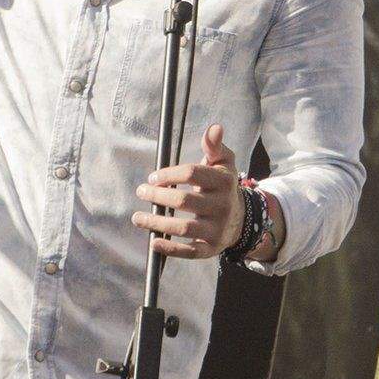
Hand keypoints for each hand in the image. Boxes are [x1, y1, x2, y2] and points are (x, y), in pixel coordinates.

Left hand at [133, 122, 241, 259]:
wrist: (241, 219)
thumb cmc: (223, 186)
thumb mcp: (223, 163)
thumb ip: (214, 145)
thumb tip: (215, 127)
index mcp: (224, 182)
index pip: (192, 174)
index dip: (168, 174)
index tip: (153, 177)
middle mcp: (222, 206)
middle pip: (183, 201)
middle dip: (158, 197)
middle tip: (141, 192)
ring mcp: (216, 229)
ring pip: (182, 228)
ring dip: (156, 223)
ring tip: (137, 218)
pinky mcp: (210, 248)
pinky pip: (189, 251)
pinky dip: (170, 249)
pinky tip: (153, 243)